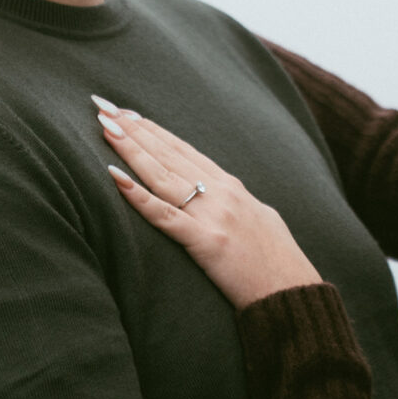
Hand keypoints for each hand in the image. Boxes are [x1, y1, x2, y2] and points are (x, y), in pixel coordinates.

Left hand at [93, 98, 321, 307]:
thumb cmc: (277, 261)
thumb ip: (233, 202)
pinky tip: (115, 178)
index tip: (128, 113)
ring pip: (162, 175)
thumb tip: (215, 194)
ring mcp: (213, 214)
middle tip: (104, 107)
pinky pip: (164, 216)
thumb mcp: (257, 218)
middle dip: (134, 129)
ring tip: (105, 128)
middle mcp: (221, 192)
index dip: (154, 130)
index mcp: (231, 186)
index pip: (184, 149)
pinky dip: (137, 196)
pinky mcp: (206, 241)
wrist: (293, 292)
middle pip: (169, 154)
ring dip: (130, 149)